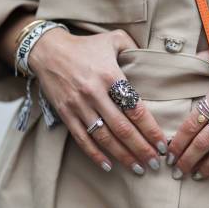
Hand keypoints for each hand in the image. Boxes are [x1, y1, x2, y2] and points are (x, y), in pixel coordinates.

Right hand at [29, 29, 167, 174]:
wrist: (47, 50)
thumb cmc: (85, 46)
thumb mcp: (114, 39)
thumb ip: (135, 48)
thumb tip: (153, 61)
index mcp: (110, 75)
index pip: (135, 109)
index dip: (150, 129)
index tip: (162, 144)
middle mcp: (94, 93)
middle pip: (122, 128)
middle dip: (141, 148)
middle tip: (155, 163)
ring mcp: (78, 105)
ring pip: (104, 137)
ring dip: (122, 156)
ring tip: (138, 168)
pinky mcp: (65, 114)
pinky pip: (82, 139)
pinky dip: (95, 155)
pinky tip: (109, 166)